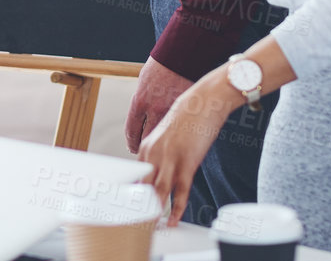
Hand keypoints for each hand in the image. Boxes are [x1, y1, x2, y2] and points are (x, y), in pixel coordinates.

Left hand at [123, 56, 192, 152]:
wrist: (181, 55)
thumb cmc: (161, 67)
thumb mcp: (143, 84)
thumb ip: (142, 103)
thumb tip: (141, 119)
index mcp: (139, 101)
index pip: (131, 130)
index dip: (131, 141)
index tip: (132, 147)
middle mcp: (153, 109)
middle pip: (145, 138)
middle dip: (143, 147)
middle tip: (144, 153)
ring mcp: (171, 112)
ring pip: (163, 138)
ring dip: (160, 145)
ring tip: (160, 151)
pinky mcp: (185, 111)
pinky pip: (178, 128)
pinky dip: (176, 135)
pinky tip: (176, 139)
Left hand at [138, 76, 236, 225]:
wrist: (202, 103)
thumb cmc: (186, 121)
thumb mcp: (164, 139)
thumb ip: (158, 157)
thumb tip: (156, 178)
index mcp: (145, 148)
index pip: (134, 178)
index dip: (131, 197)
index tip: (129, 212)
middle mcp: (153, 154)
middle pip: (142, 188)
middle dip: (139, 208)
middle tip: (138, 225)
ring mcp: (169, 159)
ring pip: (158, 192)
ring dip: (155, 212)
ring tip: (152, 227)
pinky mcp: (187, 162)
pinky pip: (180, 191)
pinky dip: (176, 208)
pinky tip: (172, 219)